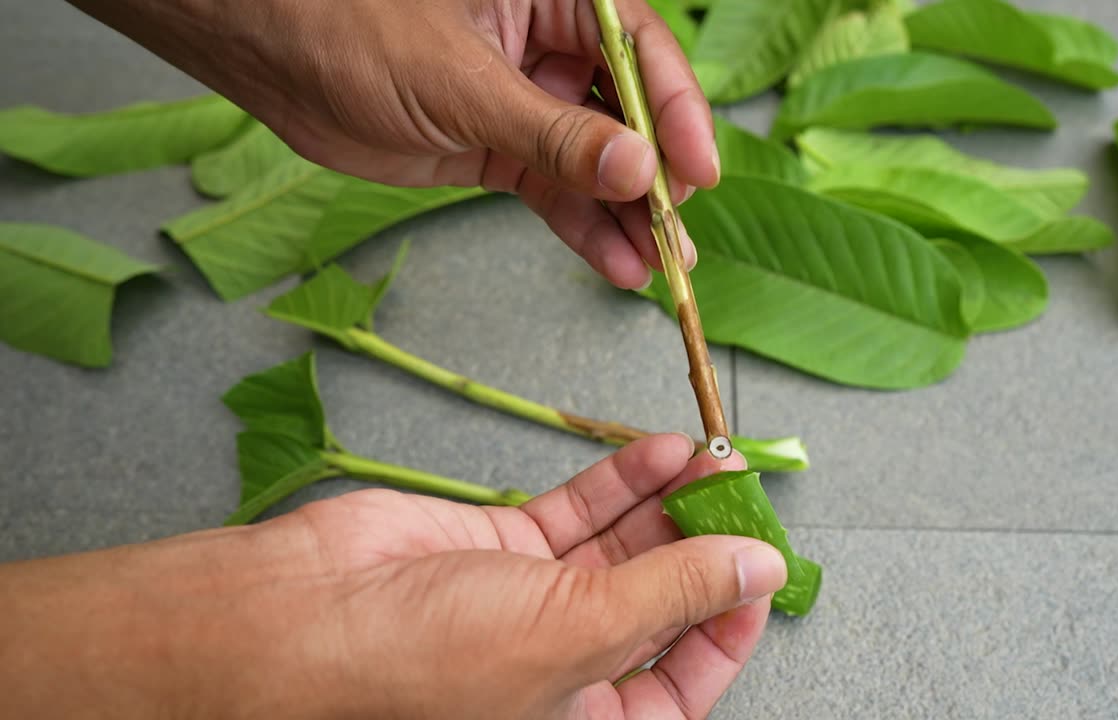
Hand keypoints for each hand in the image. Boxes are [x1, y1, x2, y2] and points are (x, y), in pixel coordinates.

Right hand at [0, 435, 785, 718]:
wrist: (296, 616)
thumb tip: (759, 569)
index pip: (686, 677)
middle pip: (659, 599)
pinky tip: (658, 450)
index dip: (730, 618)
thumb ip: (674, 596)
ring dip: (667, 501)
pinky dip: (619, 479)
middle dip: (703, 542)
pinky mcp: (501, 545)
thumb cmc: (418, 664)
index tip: (761, 557)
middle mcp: (566, 665)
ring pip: (623, 546)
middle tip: (739, 489)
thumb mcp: (576, 636)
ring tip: (710, 457)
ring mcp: (533, 600)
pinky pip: (577, 511)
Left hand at [70, 0, 719, 289]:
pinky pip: (555, 190)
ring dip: (627, 214)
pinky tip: (617, 264)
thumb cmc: (349, 26)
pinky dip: (585, 228)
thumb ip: (551, 133)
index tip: (697, 169)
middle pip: (628, 112)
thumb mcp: (461, 83)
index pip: (638, 50)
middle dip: (656, 175)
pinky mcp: (498, 149)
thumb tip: (636, 168)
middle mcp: (548, 45)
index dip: (674, 111)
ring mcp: (524, 100)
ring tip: (660, 268)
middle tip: (676, 231)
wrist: (270, 57)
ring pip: (596, 161)